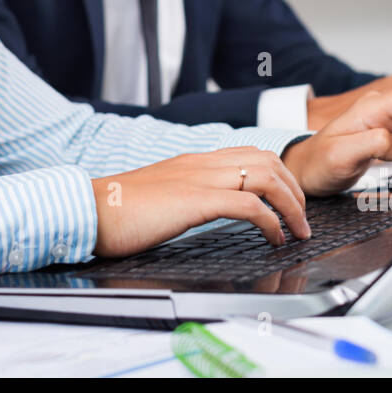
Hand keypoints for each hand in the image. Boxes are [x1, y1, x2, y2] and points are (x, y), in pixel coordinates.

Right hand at [90, 147, 309, 257]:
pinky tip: (274, 238)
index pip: (250, 153)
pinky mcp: (195, 200)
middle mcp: (200, 163)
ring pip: (266, 176)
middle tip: (302, 219)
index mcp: (192, 161)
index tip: (289, 201)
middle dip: (294, 189)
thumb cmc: (117, 212)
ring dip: (291, 205)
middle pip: (267, 159)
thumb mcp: (160, 198)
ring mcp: (199, 178)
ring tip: (297, 230)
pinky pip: (250, 205)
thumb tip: (200, 211)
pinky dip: (272, 222)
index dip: (279, 175)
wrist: (89, 210)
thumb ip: (184, 196)